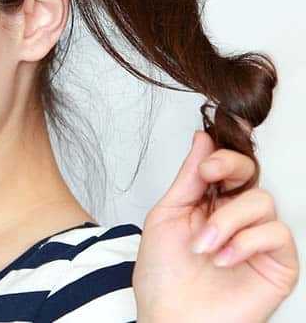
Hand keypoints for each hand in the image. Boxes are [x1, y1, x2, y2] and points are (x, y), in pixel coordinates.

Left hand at [132, 130, 298, 321]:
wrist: (169, 319)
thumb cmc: (163, 276)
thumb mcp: (167, 215)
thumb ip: (188, 178)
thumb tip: (202, 137)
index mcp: (209, 203)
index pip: (228, 166)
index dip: (225, 152)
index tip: (206, 157)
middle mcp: (236, 218)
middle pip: (252, 174)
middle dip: (230, 168)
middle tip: (209, 177)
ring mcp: (258, 241)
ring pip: (263, 202)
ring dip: (226, 220)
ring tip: (203, 246)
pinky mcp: (278, 265)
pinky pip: (277, 233)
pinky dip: (245, 242)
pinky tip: (222, 259)